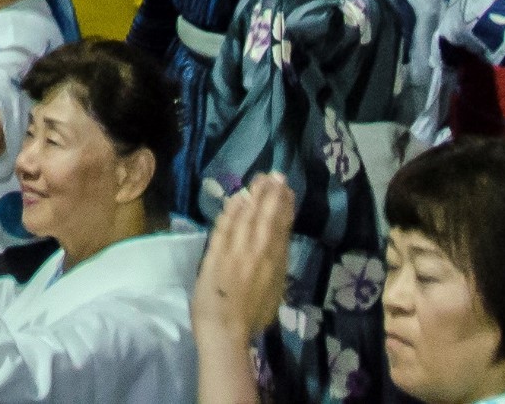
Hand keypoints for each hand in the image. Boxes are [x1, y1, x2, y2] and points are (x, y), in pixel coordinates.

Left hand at [191, 171, 296, 352]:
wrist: (226, 330)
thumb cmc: (250, 319)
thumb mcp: (273, 295)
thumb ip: (276, 273)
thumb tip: (278, 255)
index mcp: (276, 266)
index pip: (282, 230)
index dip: (285, 209)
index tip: (287, 192)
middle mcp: (260, 254)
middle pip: (267, 218)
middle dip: (273, 195)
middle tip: (277, 175)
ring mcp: (238, 252)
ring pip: (248, 218)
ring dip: (255, 196)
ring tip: (260, 179)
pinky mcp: (217, 253)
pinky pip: (225, 227)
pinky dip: (232, 211)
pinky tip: (236, 197)